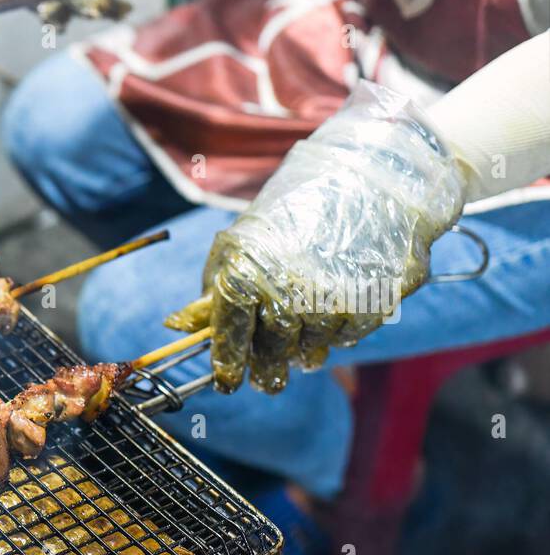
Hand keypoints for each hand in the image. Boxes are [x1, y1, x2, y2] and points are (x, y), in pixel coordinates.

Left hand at [167, 82, 464, 393]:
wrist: (375, 172)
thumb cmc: (297, 207)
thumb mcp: (243, 239)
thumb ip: (214, 287)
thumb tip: (179, 326)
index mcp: (249, 271)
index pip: (231, 332)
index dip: (227, 362)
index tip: (226, 382)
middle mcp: (291, 288)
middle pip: (272, 351)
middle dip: (266, 370)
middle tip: (265, 379)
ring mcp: (336, 297)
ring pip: (311, 348)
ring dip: (302, 354)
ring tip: (298, 348)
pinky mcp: (375, 300)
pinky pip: (347, 337)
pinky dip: (335, 336)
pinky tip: (331, 321)